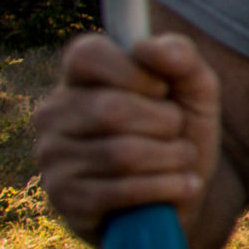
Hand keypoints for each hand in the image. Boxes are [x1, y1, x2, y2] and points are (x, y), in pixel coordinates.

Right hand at [32, 32, 221, 245]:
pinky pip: (122, 191)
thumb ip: (181, 57)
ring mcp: (54, 159)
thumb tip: (147, 47)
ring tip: (183, 160)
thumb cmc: (181, 133)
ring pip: (122, 154)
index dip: (136, 73)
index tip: (162, 90)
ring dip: (173, 158)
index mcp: (78, 78)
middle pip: (112, 109)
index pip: (86, 55)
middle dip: (166, 123)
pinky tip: (183, 185)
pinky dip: (167, 188)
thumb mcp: (194, 90)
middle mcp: (53, 114)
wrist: (183, 195)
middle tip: (176, 132)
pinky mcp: (67, 200)